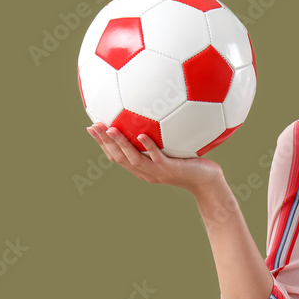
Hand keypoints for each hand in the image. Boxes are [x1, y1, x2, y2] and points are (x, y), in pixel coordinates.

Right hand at [86, 121, 223, 193]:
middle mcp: (145, 172)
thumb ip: (159, 140)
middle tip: (94, 126)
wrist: (206, 182)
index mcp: (141, 168)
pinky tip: (141, 134)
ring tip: (111, 129)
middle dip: (105, 142)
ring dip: (121, 144)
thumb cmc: (190, 165)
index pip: (116, 156)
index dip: (102, 143)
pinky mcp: (170, 170)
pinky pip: (157, 158)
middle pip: (119, 158)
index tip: (92, 128)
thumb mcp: (171, 152)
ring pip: (133, 159)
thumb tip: (154, 116)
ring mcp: (157, 172)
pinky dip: (148, 146)